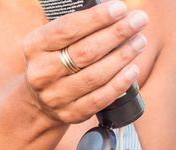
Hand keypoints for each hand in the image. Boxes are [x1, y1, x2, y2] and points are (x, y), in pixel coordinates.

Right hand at [22, 1, 148, 123]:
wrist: (40, 103)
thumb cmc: (57, 62)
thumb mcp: (54, 42)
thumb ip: (78, 30)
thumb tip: (116, 14)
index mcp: (35, 46)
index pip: (68, 28)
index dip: (97, 18)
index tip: (120, 9)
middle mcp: (42, 72)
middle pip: (86, 52)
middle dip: (117, 34)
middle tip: (139, 21)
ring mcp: (56, 96)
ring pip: (95, 76)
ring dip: (122, 57)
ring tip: (139, 42)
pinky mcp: (72, 113)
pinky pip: (100, 98)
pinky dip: (119, 83)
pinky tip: (133, 70)